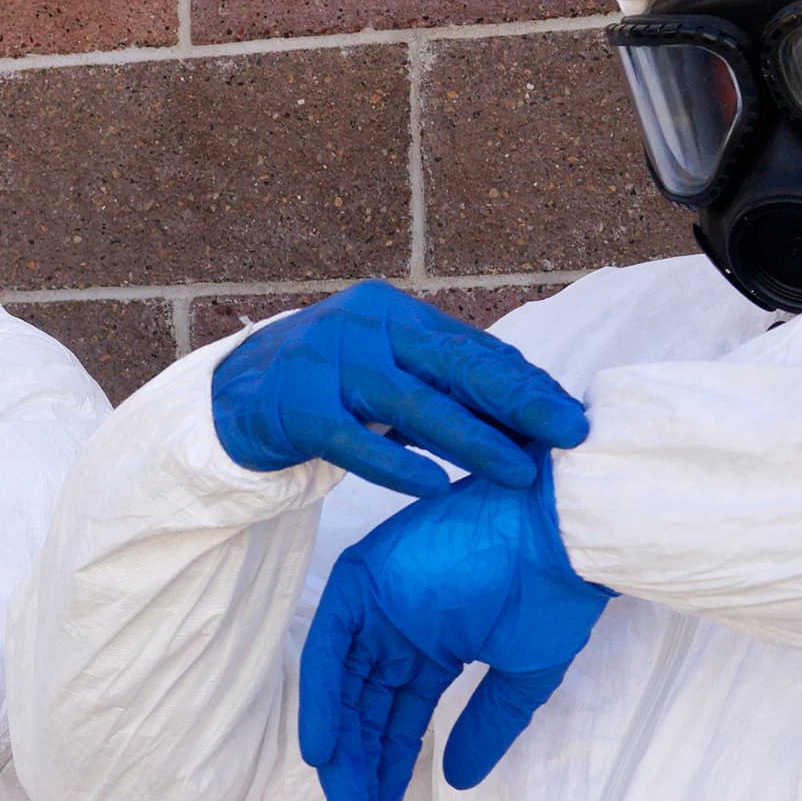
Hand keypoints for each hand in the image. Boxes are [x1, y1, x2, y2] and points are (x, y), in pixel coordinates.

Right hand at [213, 281, 588, 494]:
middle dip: (518, 401)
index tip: (571, 414)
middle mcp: (365, 328)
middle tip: (569, 432)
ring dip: (473, 441)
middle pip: (455, 366)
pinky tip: (434, 487)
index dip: (525, 383)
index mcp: (395, 313)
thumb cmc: (326, 386)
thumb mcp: (386, 371)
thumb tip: (531, 408)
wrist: (231, 396)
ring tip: (519, 473)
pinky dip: (396, 465)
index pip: (473, 348)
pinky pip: (354, 442)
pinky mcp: (296, 409)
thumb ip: (442, 382)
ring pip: (414, 406)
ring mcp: (328, 365)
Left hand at [299, 471, 609, 800]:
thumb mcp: (522, 678)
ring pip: (344, 690)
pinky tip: (325, 754)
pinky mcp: (364, 581)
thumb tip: (457, 781)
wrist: (564, 535)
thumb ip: (485, 727)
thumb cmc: (556, 593)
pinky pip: (330, 651)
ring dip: (341, 753)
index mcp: (433, 645)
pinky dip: (324, 700)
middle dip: (360, 775)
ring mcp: (378, 604)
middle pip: (365, 712)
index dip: (387, 773)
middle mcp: (397, 627)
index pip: (398, 720)